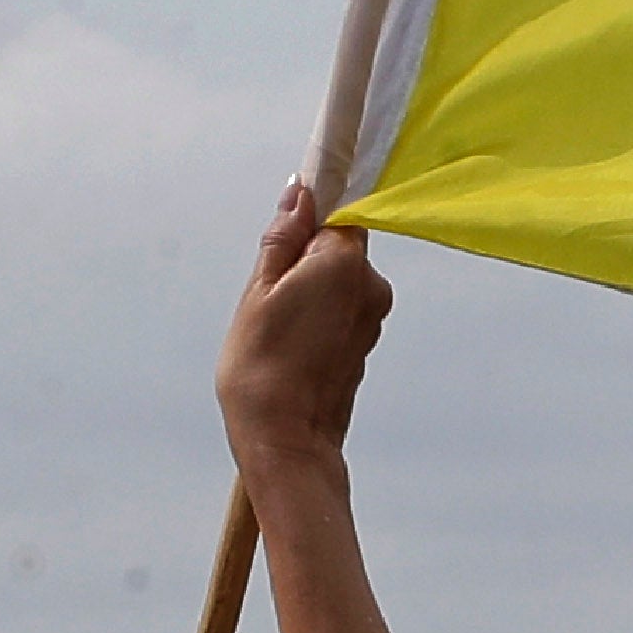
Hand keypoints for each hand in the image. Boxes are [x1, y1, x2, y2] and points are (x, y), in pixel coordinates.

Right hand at [218, 183, 392, 475]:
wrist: (287, 439)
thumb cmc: (262, 367)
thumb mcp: (259, 291)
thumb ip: (284, 237)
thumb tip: (300, 194)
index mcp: (345, 263)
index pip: (339, 212)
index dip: (310, 216)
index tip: (287, 226)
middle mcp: (371, 285)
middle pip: (338, 247)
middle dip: (303, 259)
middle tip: (268, 292)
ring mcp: (374, 315)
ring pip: (339, 280)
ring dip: (310, 289)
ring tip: (276, 324)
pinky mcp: (367, 339)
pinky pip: (342, 308)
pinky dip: (319, 314)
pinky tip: (292, 341)